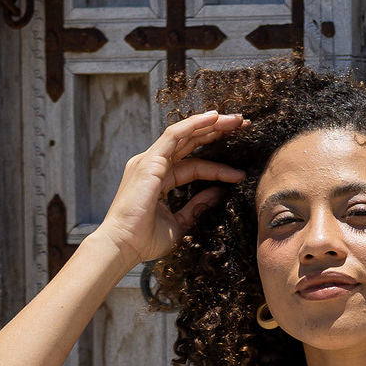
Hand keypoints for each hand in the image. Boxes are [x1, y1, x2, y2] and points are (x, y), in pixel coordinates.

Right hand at [91, 109, 248, 274]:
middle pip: (190, 143)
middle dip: (216, 133)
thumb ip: (195, 208)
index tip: (240, 173)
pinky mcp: (150, 161)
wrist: (123, 246)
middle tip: (242, 126)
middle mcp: (153, 165)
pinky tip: (214, 118)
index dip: (217, 167)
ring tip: (235, 120)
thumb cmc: (144, 241)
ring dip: (211, 125)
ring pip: (185, 134)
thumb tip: (217, 194)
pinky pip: (175, 135)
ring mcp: (150, 160)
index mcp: (158, 179)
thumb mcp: (179, 224)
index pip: (194, 166)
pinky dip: (194, 124)